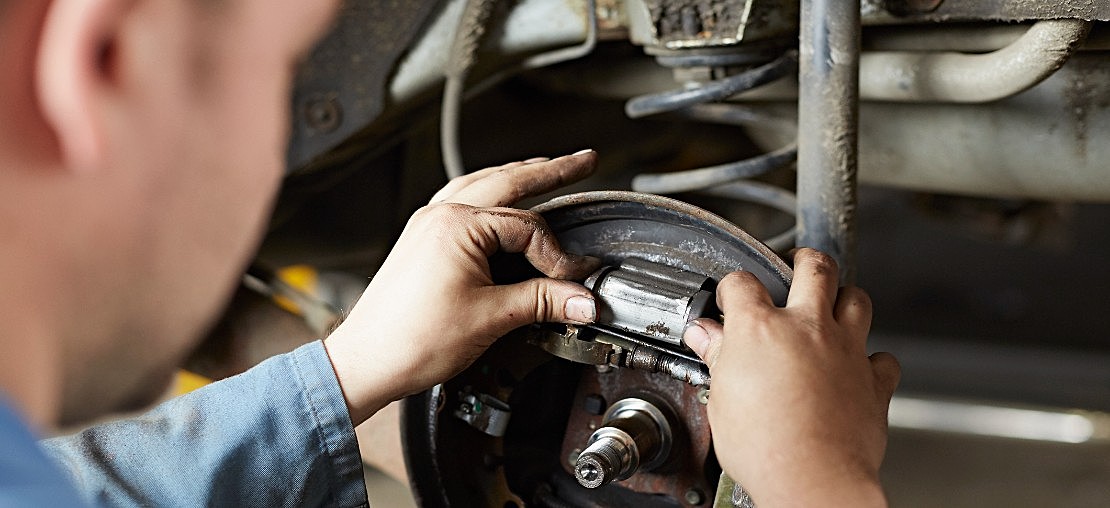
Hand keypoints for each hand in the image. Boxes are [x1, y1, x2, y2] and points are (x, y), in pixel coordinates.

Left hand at [324, 151, 601, 423]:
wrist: (367, 361)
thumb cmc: (412, 340)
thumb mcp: (491, 318)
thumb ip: (543, 302)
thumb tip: (583, 300)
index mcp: (458, 226)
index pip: (528, 229)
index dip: (558, 256)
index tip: (576, 281)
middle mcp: (440, 215)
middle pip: (508, 181)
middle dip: (550, 170)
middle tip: (584, 160)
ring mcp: (427, 224)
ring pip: (482, 184)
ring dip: (517, 175)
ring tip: (547, 168)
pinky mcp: (421, 239)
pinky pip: (462, 200)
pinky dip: (489, 193)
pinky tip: (499, 199)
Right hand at [683, 249, 899, 506]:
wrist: (812, 479)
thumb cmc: (764, 447)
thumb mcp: (721, 400)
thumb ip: (718, 359)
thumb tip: (704, 336)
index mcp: (760, 329)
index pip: (742, 283)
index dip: (732, 286)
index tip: (731, 297)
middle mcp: (807, 329)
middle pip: (815, 268)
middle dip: (805, 260)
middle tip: (798, 264)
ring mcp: (846, 351)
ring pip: (858, 299)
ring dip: (845, 297)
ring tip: (833, 303)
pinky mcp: (874, 381)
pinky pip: (883, 357)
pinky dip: (873, 358)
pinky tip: (860, 366)